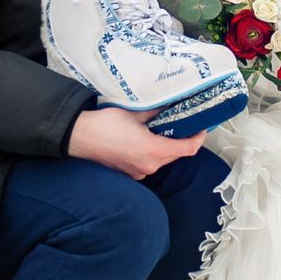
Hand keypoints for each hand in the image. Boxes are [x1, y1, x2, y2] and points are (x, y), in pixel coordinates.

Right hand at [67, 105, 204, 178]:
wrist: (80, 137)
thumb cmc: (104, 125)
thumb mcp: (135, 113)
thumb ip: (156, 111)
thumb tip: (170, 106)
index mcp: (153, 151)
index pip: (188, 149)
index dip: (198, 138)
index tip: (200, 129)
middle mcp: (148, 166)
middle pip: (177, 155)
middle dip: (182, 141)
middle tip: (181, 125)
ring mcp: (138, 172)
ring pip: (162, 161)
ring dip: (165, 147)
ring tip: (160, 131)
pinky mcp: (130, 174)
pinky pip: (149, 164)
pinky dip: (152, 154)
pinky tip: (144, 141)